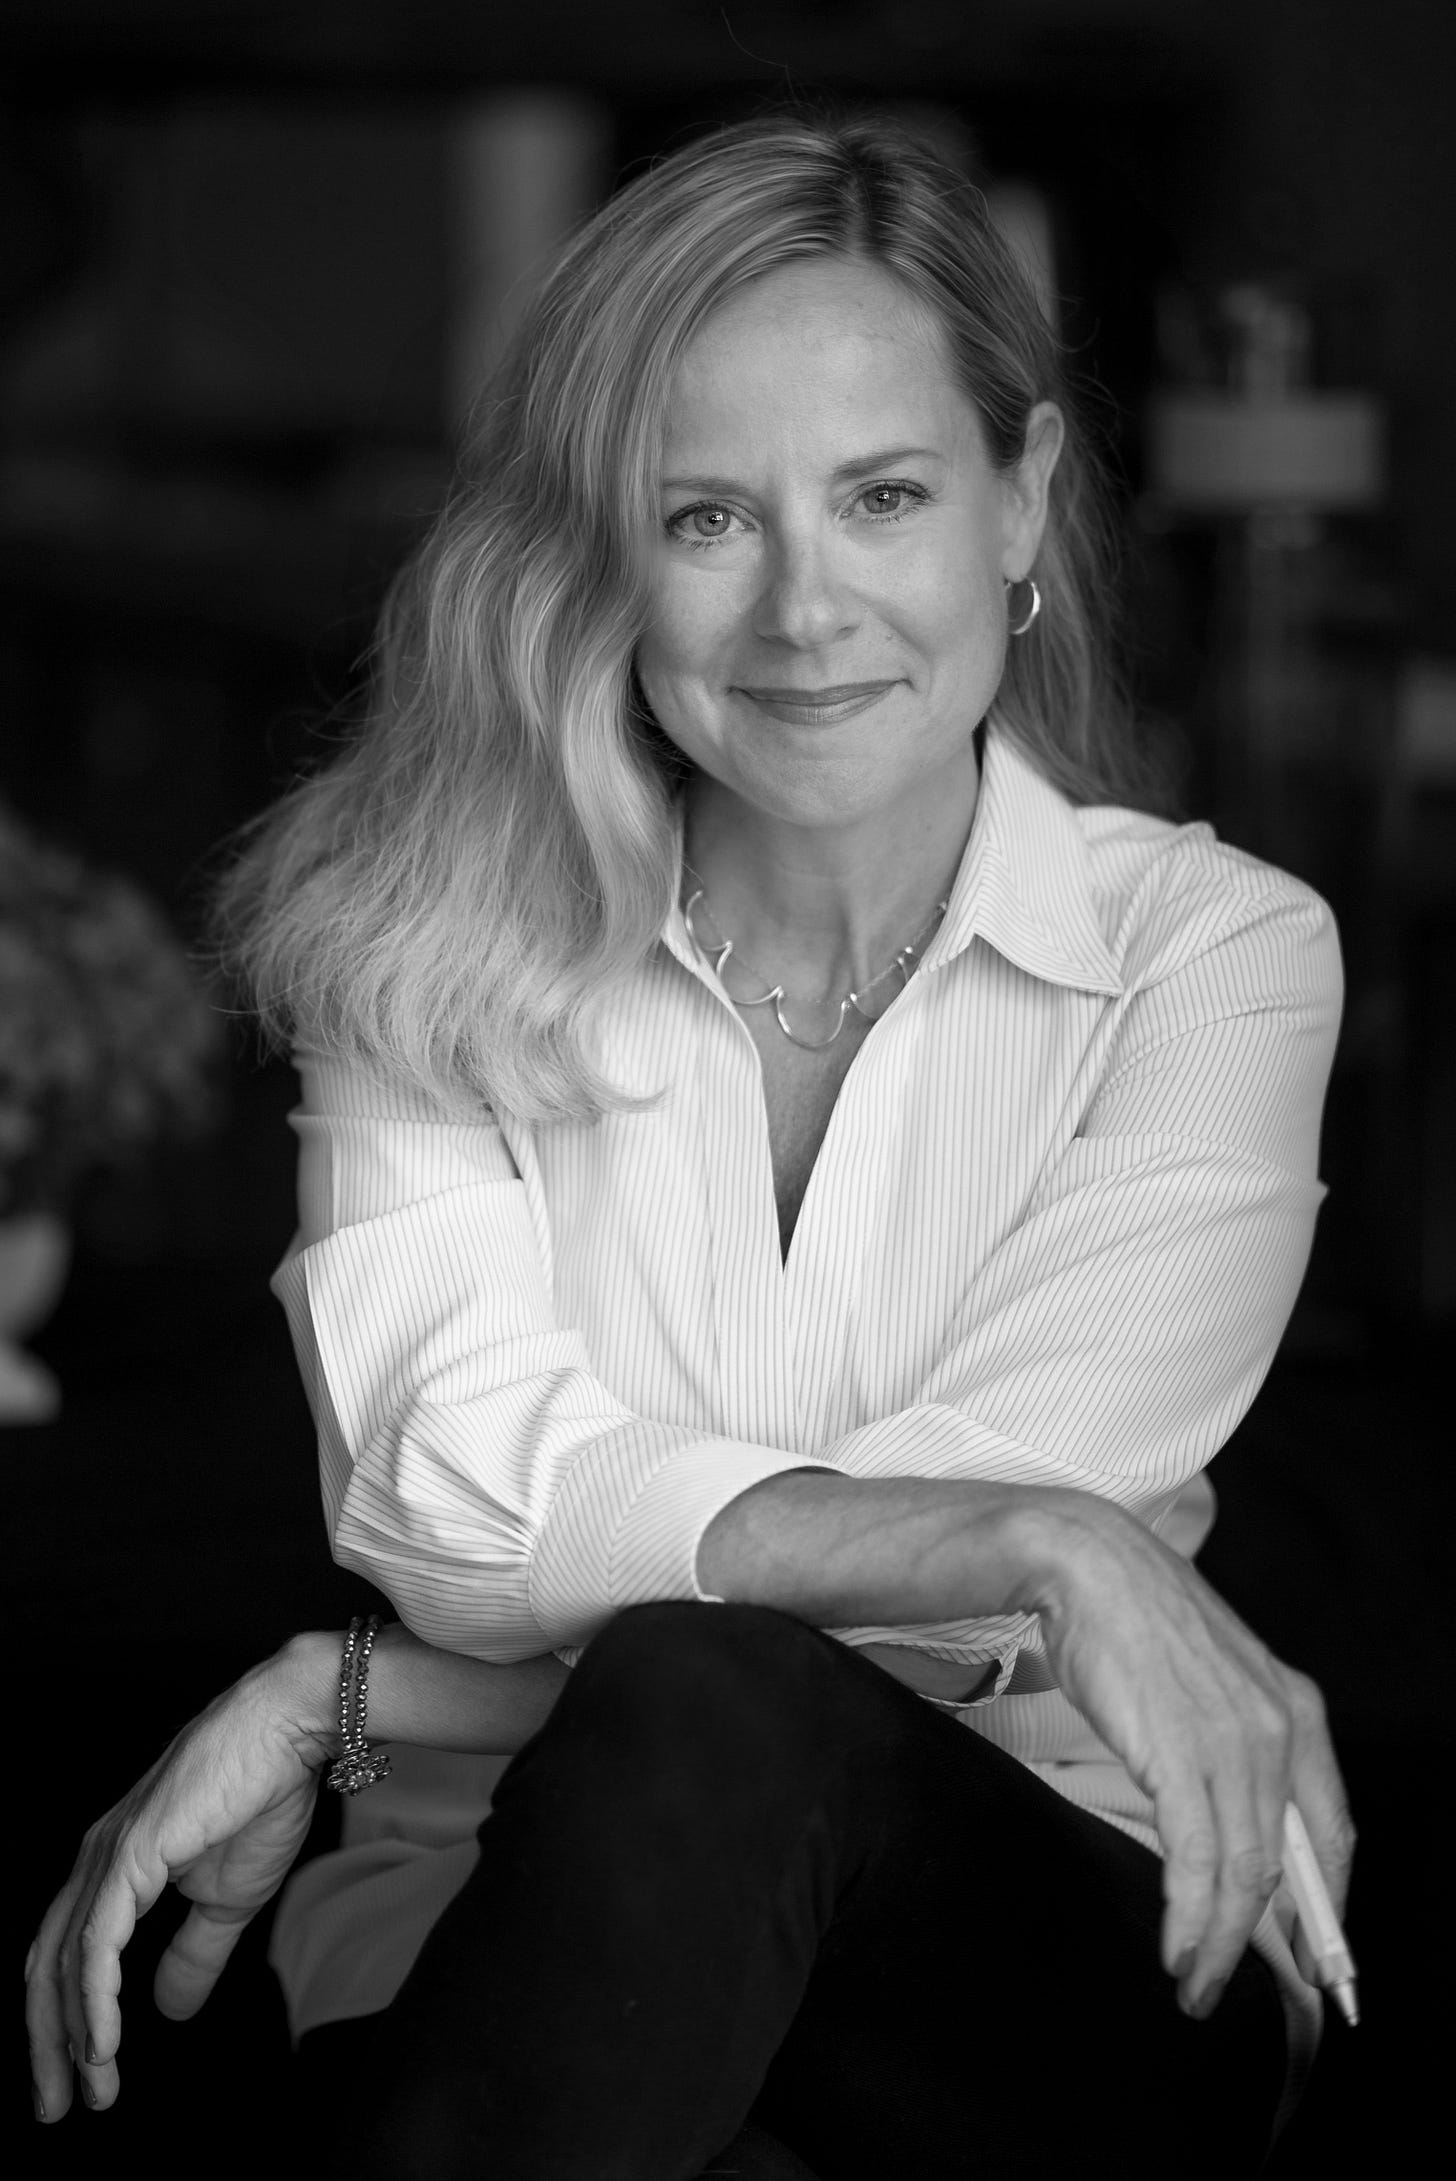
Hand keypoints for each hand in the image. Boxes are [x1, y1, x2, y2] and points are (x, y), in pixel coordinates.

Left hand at [25, 1648, 333, 2122]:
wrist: (291, 1732)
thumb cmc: (263, 1795)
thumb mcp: (228, 1898)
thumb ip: (193, 1954)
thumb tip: (167, 2012)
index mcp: (116, 1869)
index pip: (68, 1957)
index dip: (65, 2022)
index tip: (81, 2083)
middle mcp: (97, 1861)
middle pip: (46, 1967)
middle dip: (46, 2044)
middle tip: (55, 2109)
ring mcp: (108, 1856)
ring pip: (64, 1963)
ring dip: (71, 2035)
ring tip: (92, 2088)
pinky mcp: (130, 1855)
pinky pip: (96, 1945)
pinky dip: (93, 2002)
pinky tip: (103, 2046)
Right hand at [1023, 1494, 1355, 2016]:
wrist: (1084, 1562)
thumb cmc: (1137, 1618)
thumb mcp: (1211, 1681)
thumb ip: (1237, 1747)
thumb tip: (1236, 1829)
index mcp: (1297, 1709)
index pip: (1334, 1833)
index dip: (1329, 1908)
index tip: (1318, 1958)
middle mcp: (1279, 1728)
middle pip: (1288, 1867)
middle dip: (1268, 1945)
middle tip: (1237, 1986)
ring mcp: (1234, 1743)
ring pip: (1243, 1875)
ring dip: (1220, 1946)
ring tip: (1196, 1984)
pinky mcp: (1181, 1756)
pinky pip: (1197, 1862)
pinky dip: (1191, 1920)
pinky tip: (1178, 1949)